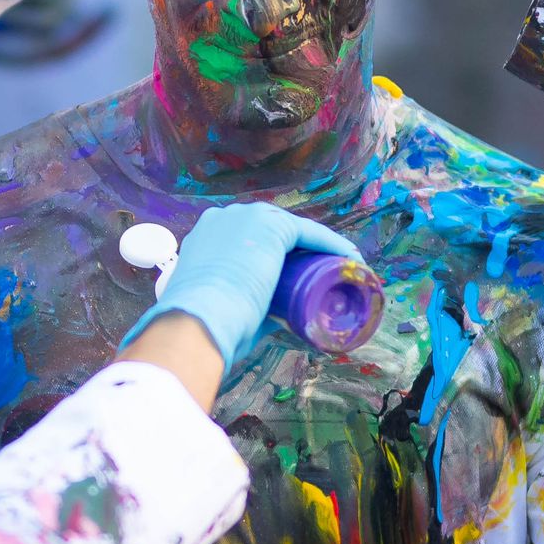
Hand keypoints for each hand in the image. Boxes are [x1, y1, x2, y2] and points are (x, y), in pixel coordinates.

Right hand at [120, 203, 362, 369]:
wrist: (195, 322)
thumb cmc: (204, 326)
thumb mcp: (223, 308)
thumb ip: (248, 308)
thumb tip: (278, 320)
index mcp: (206, 238)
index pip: (251, 241)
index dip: (279, 258)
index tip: (300, 280)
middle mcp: (224, 219)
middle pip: (274, 232)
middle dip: (300, 253)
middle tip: (323, 278)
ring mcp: (246, 218)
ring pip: (293, 231)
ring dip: (320, 249)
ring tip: (340, 272)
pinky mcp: (270, 225)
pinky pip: (309, 233)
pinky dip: (332, 246)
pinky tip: (349, 259)